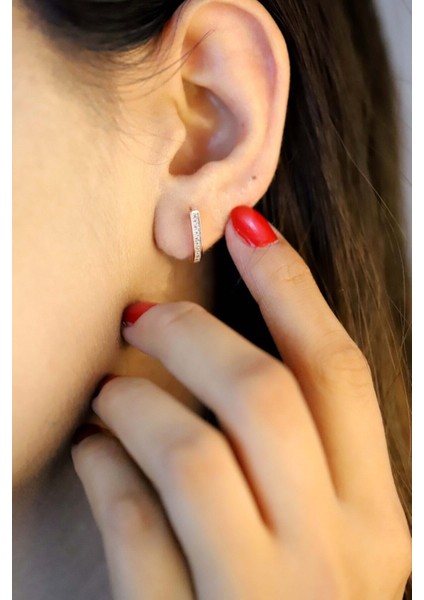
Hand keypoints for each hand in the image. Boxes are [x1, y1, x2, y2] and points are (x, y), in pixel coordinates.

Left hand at [71, 206, 410, 599]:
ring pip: (190, 450)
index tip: (245, 230)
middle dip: (190, 336)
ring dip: (135, 401)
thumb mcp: (325, 537)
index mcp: (373, 520)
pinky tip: (94, 457)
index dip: (291, 287)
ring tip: (110, 392)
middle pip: (261, 394)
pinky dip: (103, 474)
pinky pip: (134, 526)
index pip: (337, 372)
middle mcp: (333, 555)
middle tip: (141, 317)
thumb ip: (299, 456)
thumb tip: (234, 353)